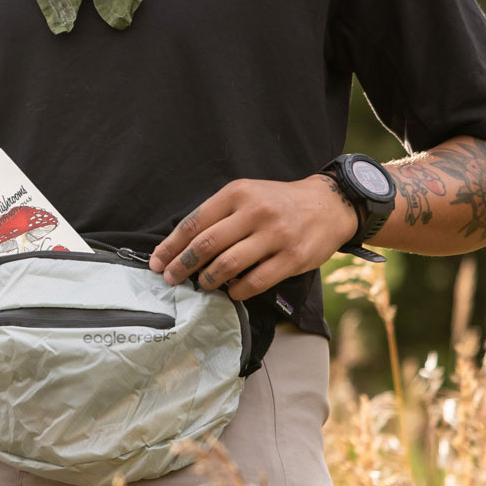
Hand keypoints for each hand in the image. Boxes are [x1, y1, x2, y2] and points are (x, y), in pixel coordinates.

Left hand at [149, 176, 358, 299]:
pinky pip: (255, 281)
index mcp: (237, 194)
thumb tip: (180, 247)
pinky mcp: (293, 257)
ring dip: (208, 280)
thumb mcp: (247, 196)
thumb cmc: (278, 203)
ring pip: (228, 265)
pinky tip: (231, 291)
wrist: (329, 204)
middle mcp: (255, 212)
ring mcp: (275, 235)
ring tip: (202, 284)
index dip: (171, 246)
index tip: (157, 262)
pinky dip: (237, 291)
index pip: (194, 223)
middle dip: (182, 265)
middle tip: (171, 279)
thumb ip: (218, 215)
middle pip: (206, 244)